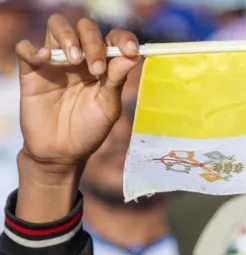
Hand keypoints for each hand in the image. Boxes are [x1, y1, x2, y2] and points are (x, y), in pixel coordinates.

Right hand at [16, 14, 139, 175]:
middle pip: (85, 27)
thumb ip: (117, 80)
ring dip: (67, 37)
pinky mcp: (32, 72)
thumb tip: (136, 55)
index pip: (113, 38)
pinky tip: (44, 60)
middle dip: (93, 41)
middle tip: (96, 68)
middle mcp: (80, 58)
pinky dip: (33, 49)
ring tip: (74, 61)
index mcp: (103, 64)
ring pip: (57, 26)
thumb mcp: (108, 107)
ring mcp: (55, 62)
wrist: (62, 152)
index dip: (123, 38)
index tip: (131, 50)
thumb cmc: (89, 129)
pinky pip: (25, 48)